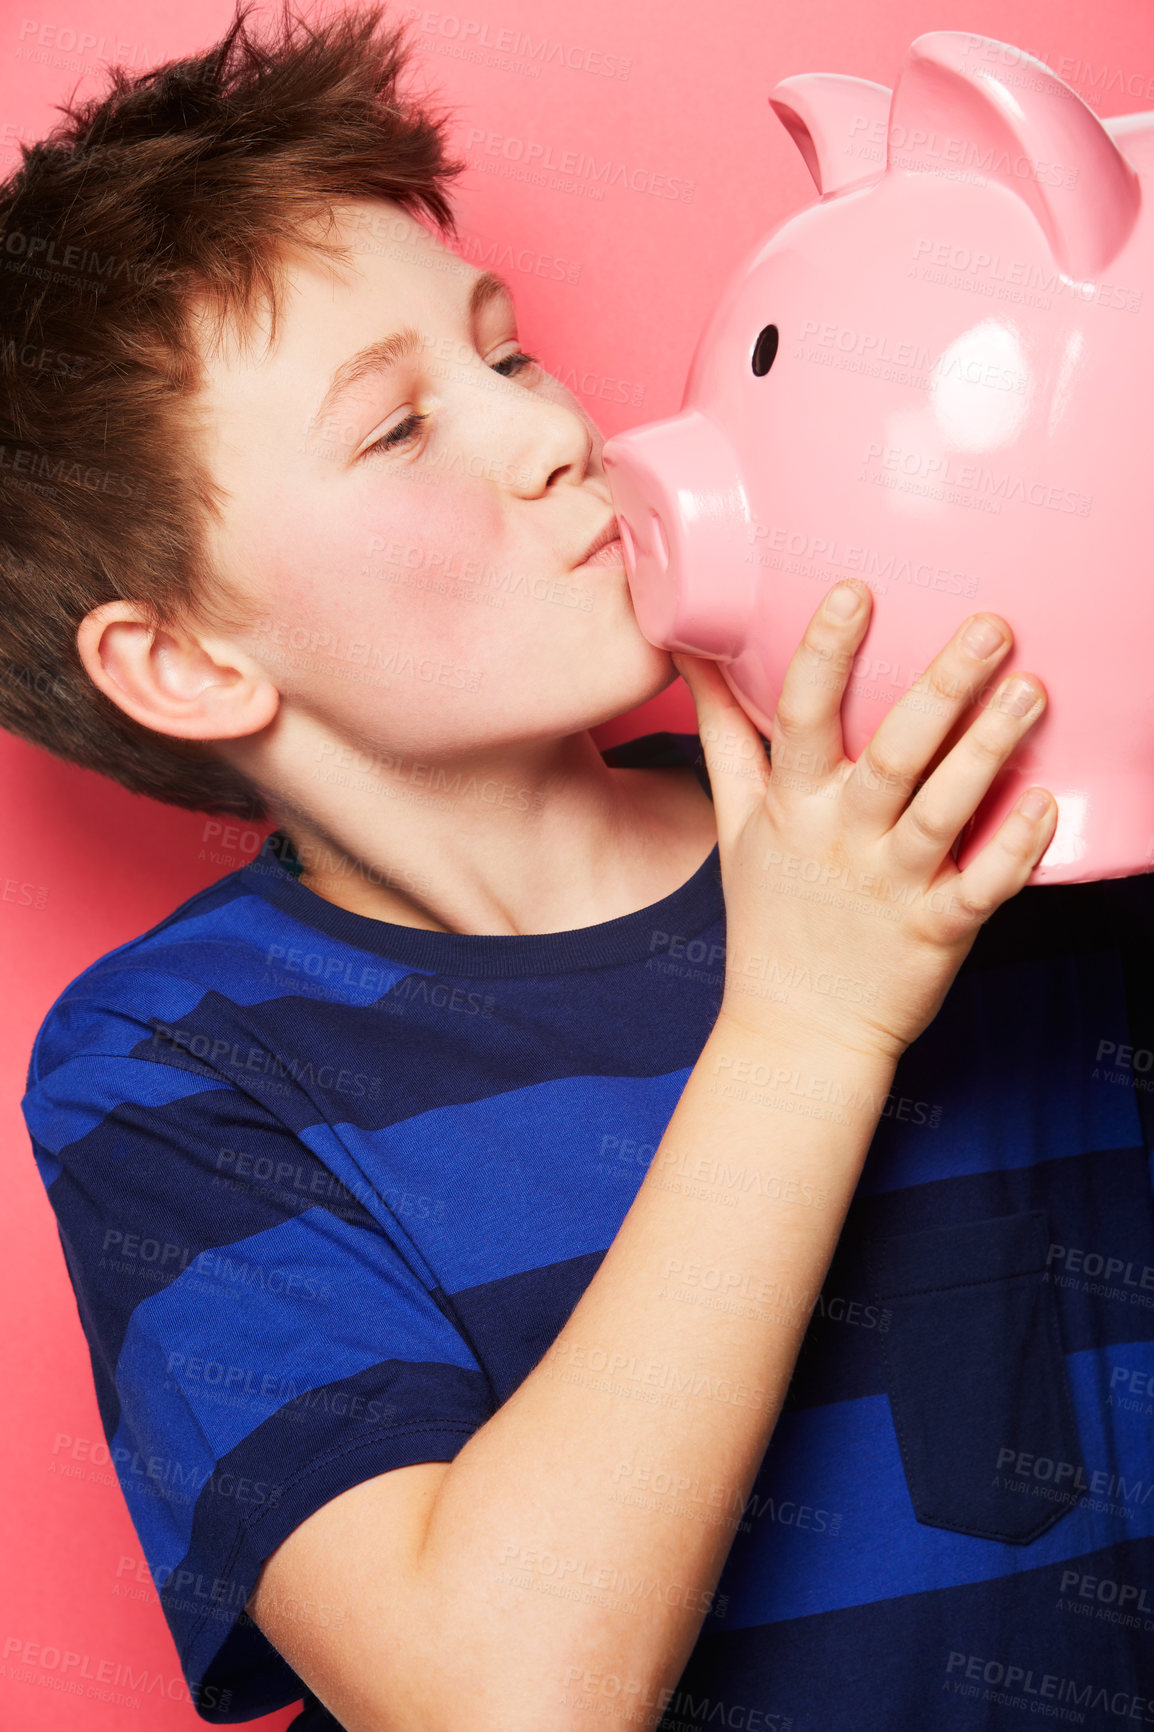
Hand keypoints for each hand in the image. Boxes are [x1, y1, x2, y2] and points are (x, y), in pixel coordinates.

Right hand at [672, 581, 1055, 1063]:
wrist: (797, 1031)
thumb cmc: (772, 916)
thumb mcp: (733, 823)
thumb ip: (723, 734)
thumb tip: (694, 653)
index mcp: (791, 808)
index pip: (800, 718)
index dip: (825, 653)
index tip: (855, 591)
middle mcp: (841, 840)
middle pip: (890, 755)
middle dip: (940, 689)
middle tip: (992, 626)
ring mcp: (891, 888)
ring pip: (942, 812)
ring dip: (988, 751)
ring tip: (1032, 690)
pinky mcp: (936, 932)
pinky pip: (980, 889)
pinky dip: (1013, 850)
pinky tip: (1047, 804)